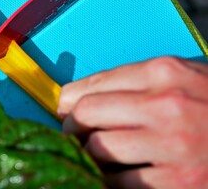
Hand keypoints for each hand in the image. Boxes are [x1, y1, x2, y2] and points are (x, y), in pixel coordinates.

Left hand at [57, 56, 207, 188]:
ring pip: (96, 149)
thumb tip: (86, 99)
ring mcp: (172, 145)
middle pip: (85, 114)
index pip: (91, 84)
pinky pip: (119, 183)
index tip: (65, 112)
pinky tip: (118, 177)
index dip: (69, 102)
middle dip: (73, 128)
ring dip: (91, 157)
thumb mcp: (185, 80)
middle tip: (75, 138)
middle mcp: (165, 105)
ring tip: (98, 159)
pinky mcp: (180, 183)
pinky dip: (111, 182)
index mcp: (163, 73)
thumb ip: (140, 84)